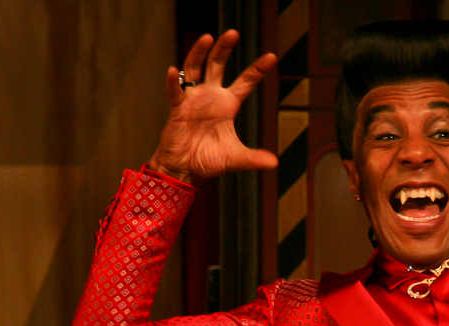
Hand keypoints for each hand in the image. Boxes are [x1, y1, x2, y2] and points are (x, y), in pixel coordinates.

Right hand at [148, 30, 277, 185]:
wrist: (185, 169)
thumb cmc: (209, 160)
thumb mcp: (236, 158)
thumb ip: (254, 158)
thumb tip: (274, 164)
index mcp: (228, 104)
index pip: (246, 81)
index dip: (258, 69)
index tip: (272, 56)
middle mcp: (211, 96)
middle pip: (218, 65)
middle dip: (225, 49)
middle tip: (234, 32)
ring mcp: (193, 99)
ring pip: (195, 68)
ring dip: (200, 53)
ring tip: (207, 37)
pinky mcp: (178, 108)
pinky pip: (175, 91)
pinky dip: (173, 81)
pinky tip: (173, 71)